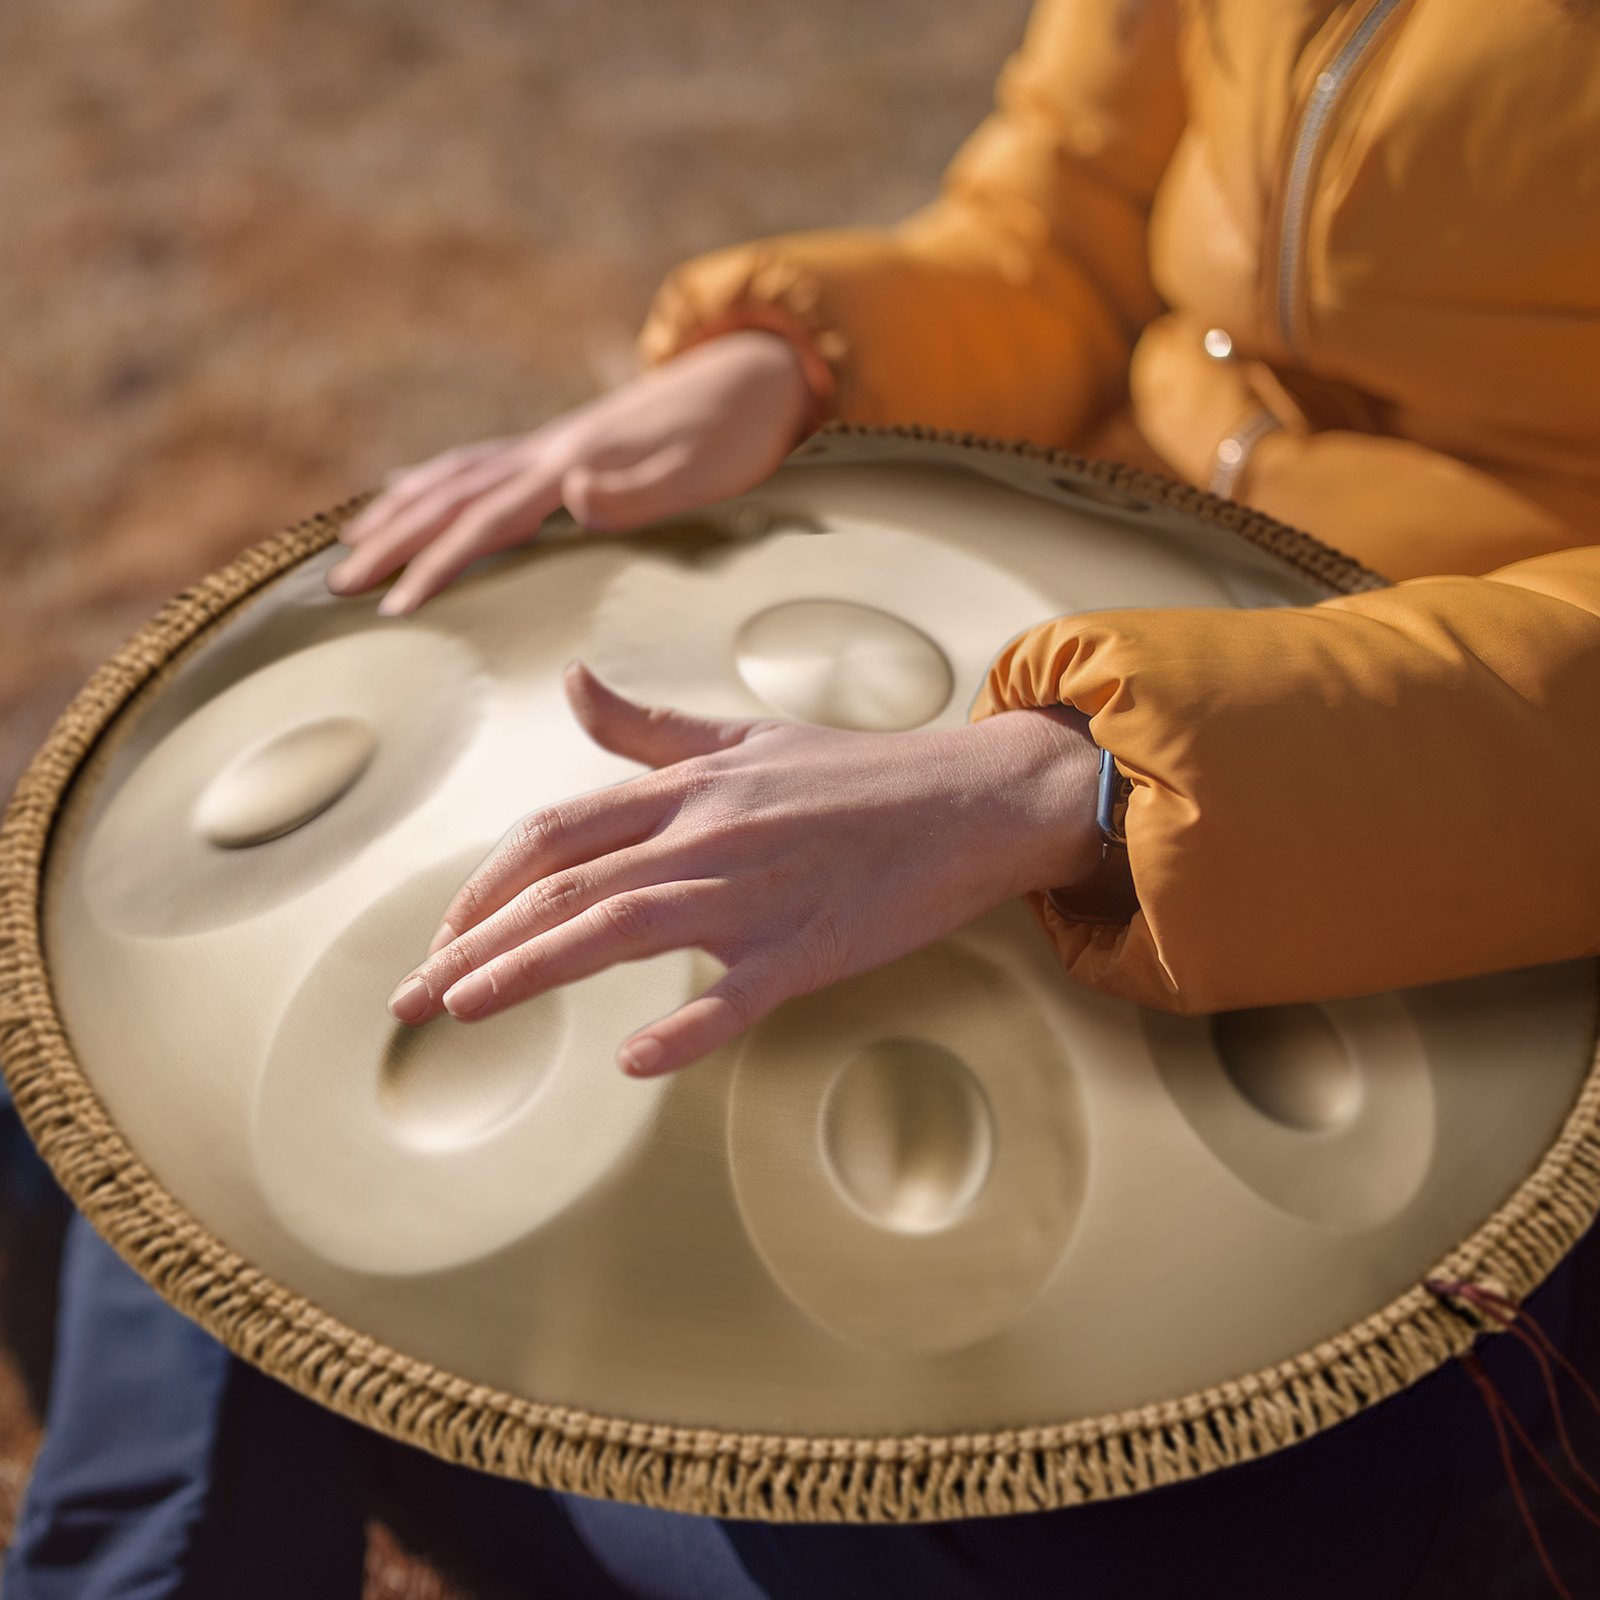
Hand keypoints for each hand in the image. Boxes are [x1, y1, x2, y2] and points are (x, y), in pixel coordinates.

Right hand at [325, 330, 817, 615]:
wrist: (754, 370)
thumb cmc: (736, 434)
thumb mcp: (704, 470)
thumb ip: (639, 489)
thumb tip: (574, 494)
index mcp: (571, 466)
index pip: (486, 522)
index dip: (437, 564)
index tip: (394, 605)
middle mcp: (547, 451)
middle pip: (449, 498)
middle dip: (390, 543)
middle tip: (335, 587)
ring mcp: (550, 443)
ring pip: (452, 477)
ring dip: (397, 511)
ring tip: (346, 544)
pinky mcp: (561, 444)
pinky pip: (476, 462)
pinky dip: (432, 478)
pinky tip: (409, 485)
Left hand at [385, 662, 1102, 1077]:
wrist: (972, 798)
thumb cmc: (856, 775)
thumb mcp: (744, 736)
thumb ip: (647, 728)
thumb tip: (570, 683)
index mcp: (686, 789)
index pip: (553, 835)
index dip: (481, 885)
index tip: (440, 937)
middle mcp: (705, 833)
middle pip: (563, 889)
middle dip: (471, 942)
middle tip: (407, 1000)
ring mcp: (756, 890)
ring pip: (620, 929)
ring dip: (529, 970)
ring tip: (458, 1010)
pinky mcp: (812, 946)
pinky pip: (739, 994)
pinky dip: (686, 1028)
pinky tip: (633, 1061)